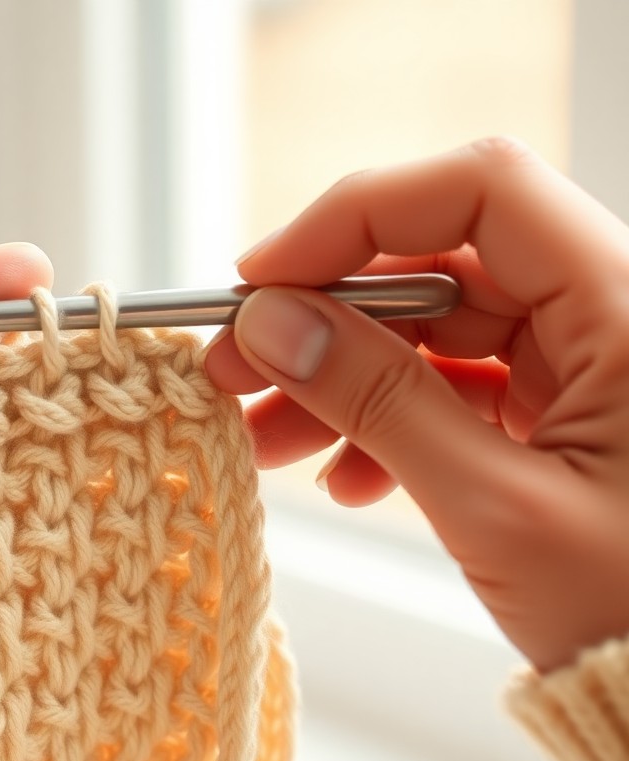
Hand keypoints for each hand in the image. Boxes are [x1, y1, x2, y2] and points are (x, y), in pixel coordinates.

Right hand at [204, 138, 628, 671]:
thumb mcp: (494, 507)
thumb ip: (377, 401)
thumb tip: (270, 323)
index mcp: (626, 309)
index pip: (480, 192)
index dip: (359, 216)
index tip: (263, 279)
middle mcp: (610, 314)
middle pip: (440, 262)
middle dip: (325, 312)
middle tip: (233, 364)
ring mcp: (586, 364)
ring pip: (434, 328)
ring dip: (341, 375)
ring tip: (267, 435)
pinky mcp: (563, 410)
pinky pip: (455, 385)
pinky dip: (388, 419)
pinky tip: (344, 475)